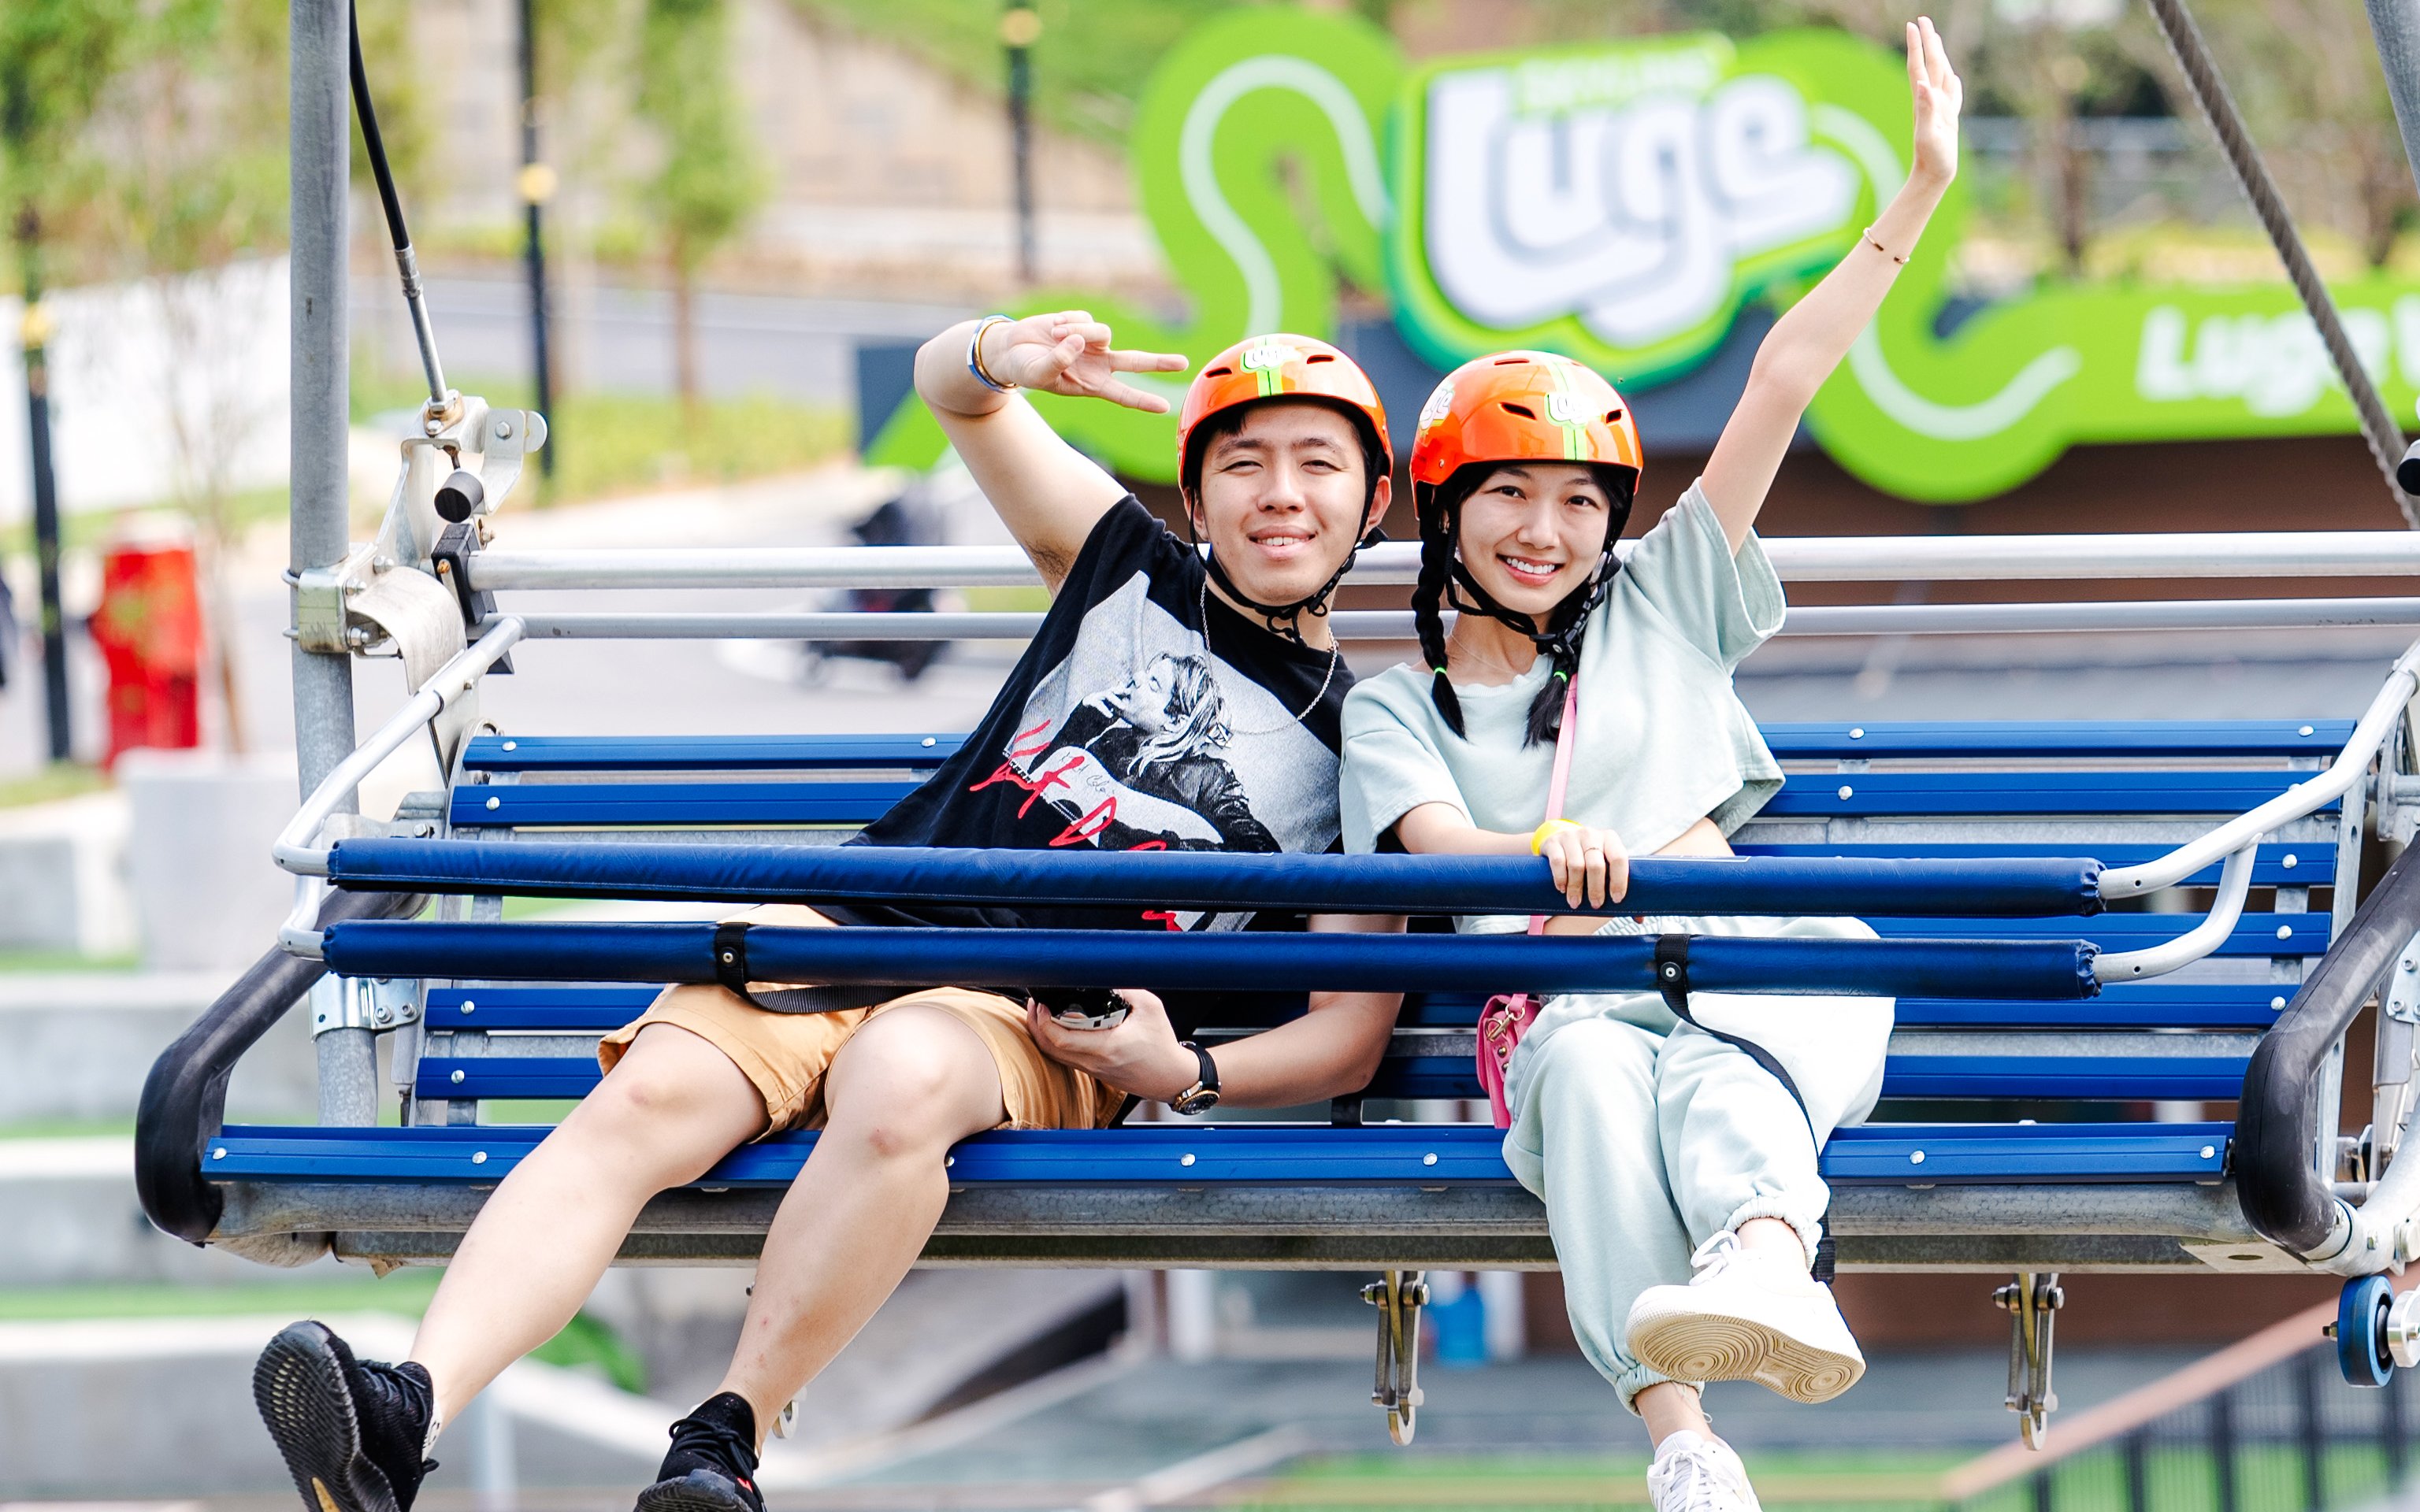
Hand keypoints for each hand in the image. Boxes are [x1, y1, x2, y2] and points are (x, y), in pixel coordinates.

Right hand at [981, 312, 1187, 413]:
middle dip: (1159, 363)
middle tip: (1183, 363)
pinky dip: (1066, 322)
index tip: (1164, 407)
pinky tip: (1053, 329)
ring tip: (1054, 336)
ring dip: (1078, 331)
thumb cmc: (1025, 369)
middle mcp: (1098, 365)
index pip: (1122, 395)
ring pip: (1102, 332)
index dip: (1143, 400)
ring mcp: (1092, 343)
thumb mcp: (1037, 374)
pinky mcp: (1083, 322)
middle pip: (1135, 362)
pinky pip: (1084, 318)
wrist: (1010, 349)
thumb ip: (1057, 361)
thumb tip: (1079, 340)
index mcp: (1091, 385)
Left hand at [1027, 988, 1198, 1100]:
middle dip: (1036, 1026)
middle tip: (1035, 1005)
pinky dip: (1056, 1045)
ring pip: (1056, 1057)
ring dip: (1043, 1036)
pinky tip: (1057, 1029)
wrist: (1171, 1077)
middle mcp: (1095, 1062)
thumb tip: (1105, 975)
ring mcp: (1093, 1070)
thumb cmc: (1162, 1044)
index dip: (1044, 1022)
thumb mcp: (1150, 1007)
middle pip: (1050, 1049)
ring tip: (1041, 1014)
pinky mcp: (1096, 1073)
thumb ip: (1127, 989)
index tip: (1042, 1004)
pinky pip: (1067, 1060)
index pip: (1062, 1040)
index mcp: (1107, 1047)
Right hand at [1540, 823, 1628, 907]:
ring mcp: (1571, 837)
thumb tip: (1639, 919)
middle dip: (1596, 889)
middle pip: (1596, 865)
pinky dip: (1561, 879)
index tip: (1617, 899)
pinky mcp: (1554, 842)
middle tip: (1595, 905)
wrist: (1561, 840)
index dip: (1619, 880)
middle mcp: (1592, 835)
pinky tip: (1562, 889)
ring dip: (1576, 888)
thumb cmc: (1589, 859)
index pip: (1619, 858)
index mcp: (1610, 839)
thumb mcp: (1606, 866)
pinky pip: (1558, 862)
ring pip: (1576, 865)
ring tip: (1575, 902)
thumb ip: (1620, 888)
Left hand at [1905, 16, 1961, 189]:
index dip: (1917, 45)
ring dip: (1938, 56)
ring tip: (1935, 40)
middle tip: (1923, 20)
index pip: (1920, 66)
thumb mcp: (1929, 134)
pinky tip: (1952, 78)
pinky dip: (1953, 82)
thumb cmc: (1932, 158)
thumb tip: (1922, 83)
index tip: (1914, 24)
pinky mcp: (1948, 119)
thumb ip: (1925, 108)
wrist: (1933, 176)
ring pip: (1941, 75)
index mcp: (1926, 101)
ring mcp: (1940, 109)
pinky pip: (1951, 95)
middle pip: (1930, 65)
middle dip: (1928, 42)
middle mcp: (1932, 101)